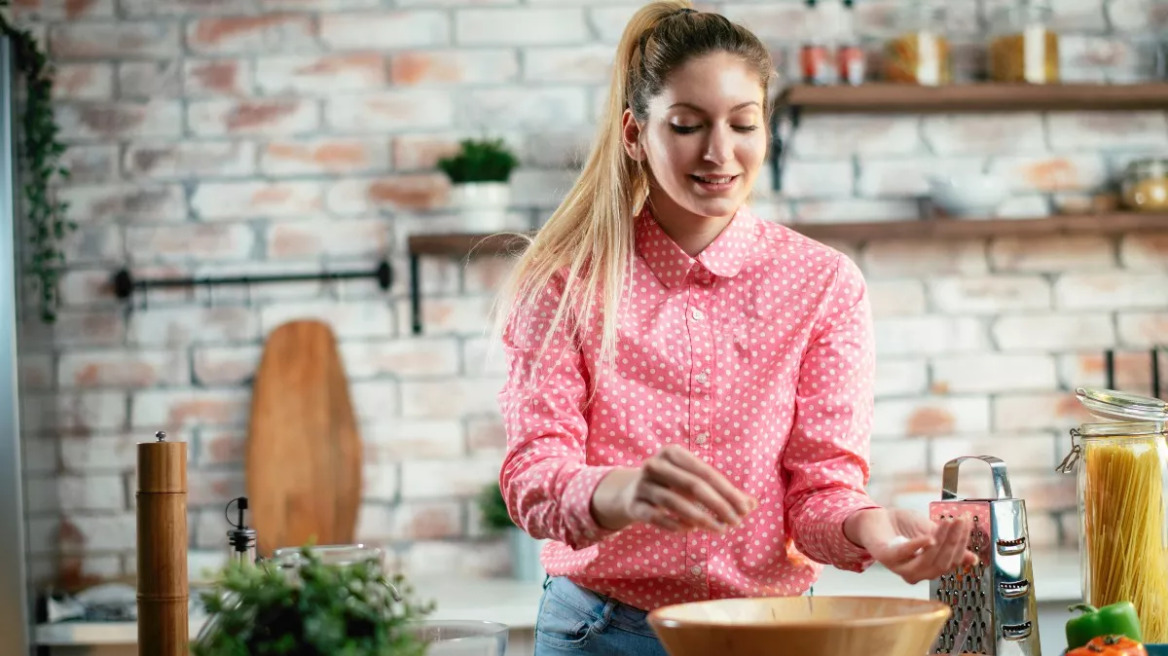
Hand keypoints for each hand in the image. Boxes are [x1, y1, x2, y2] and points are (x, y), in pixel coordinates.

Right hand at [591, 444, 756, 532]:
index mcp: (673, 453)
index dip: (728, 491)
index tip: (746, 509)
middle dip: (718, 505)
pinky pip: (657, 518)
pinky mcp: (634, 505)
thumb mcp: (693, 481)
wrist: (629, 492)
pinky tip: (691, 529)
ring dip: (700, 518)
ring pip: (674, 502)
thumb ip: (723, 492)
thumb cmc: (672, 485)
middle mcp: (655, 465)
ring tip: (719, 529)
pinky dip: (676, 525)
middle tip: (736, 522)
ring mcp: (642, 485)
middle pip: (692, 485)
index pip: (706, 472)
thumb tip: (753, 504)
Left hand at [845, 507, 978, 584]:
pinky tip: (929, 538)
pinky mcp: (887, 557)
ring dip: (942, 541)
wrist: (875, 519)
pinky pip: (905, 555)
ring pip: (928, 561)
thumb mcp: (930, 533)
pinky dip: (918, 546)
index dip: (962, 542)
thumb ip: (949, 545)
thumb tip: (973, 559)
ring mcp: (901, 567)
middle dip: (955, 541)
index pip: (952, 560)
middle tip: (960, 521)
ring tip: (948, 523)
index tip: (967, 522)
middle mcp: (916, 573)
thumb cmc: (902, 527)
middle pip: (943, 563)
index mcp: (929, 568)